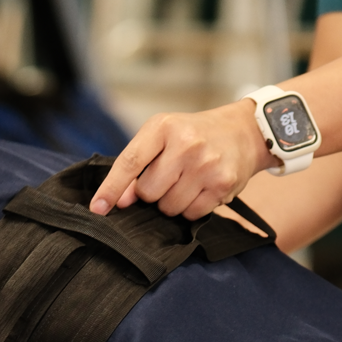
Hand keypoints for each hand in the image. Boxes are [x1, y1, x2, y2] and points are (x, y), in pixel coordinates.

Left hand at [90, 100, 270, 218]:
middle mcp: (186, 144)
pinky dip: (191, 208)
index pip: (130, 162)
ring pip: (169, 207)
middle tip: (168, 177)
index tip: (98, 208)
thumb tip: (121, 199)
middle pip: (148, 192)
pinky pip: (192, 214)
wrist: (244, 131)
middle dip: (152, 192)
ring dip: (171, 202)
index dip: (111, 188)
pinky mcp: (223, 184)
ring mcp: (206, 165)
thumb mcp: (163, 135)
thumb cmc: (195, 134)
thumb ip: (138, 164)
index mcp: (163, 127)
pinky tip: (200, 189)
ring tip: (186, 181)